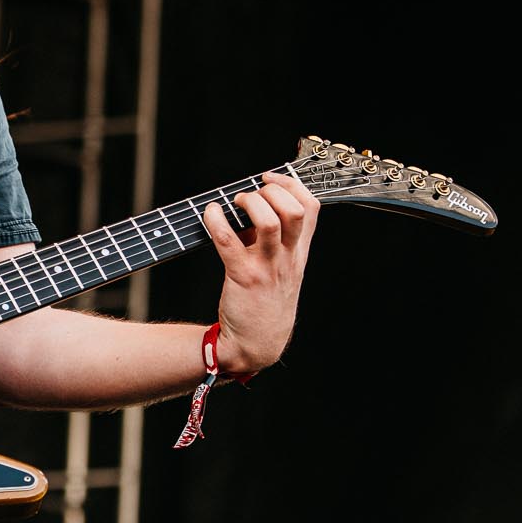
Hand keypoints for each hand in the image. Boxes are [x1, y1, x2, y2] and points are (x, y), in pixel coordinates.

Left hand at [203, 171, 318, 377]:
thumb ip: (272, 240)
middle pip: (294, 210)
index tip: (271, 178)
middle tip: (251, 194)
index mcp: (298, 253)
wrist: (257, 344)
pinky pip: (229, 242)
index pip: (311, 208)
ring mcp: (267, 268)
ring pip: (268, 222)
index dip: (292, 185)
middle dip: (272, 191)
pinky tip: (211, 213)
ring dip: (249, 203)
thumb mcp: (281, 270)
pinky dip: (216, 221)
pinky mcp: (243, 278)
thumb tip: (250, 207)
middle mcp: (287, 258)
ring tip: (236, 203)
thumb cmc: (265, 303)